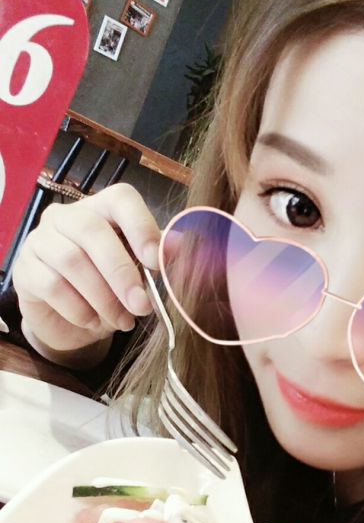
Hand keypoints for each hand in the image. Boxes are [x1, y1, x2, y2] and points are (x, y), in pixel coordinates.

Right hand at [12, 183, 160, 361]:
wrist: (74, 320)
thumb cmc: (112, 286)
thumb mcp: (139, 272)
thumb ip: (157, 256)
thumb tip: (181, 246)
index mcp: (103, 208)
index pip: (121, 199)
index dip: (141, 226)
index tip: (155, 261)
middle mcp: (67, 216)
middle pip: (92, 231)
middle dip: (122, 273)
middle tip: (143, 305)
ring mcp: (40, 240)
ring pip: (72, 261)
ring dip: (104, 297)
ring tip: (124, 321)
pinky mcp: (24, 270)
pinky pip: (52, 286)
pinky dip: (79, 309)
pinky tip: (95, 322)